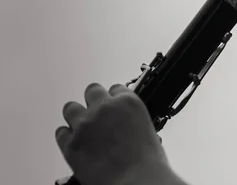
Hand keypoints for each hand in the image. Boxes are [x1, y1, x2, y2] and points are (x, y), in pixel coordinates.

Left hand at [56, 83, 170, 184]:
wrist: (135, 180)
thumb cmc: (147, 162)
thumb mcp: (148, 131)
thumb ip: (133, 120)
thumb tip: (125, 125)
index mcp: (128, 103)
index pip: (116, 89)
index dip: (115, 98)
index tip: (115, 106)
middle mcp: (104, 108)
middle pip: (92, 91)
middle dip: (94, 101)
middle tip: (98, 114)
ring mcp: (85, 124)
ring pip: (71, 107)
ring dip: (77, 115)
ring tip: (83, 127)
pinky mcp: (70, 143)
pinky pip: (60, 132)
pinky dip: (67, 136)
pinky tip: (75, 143)